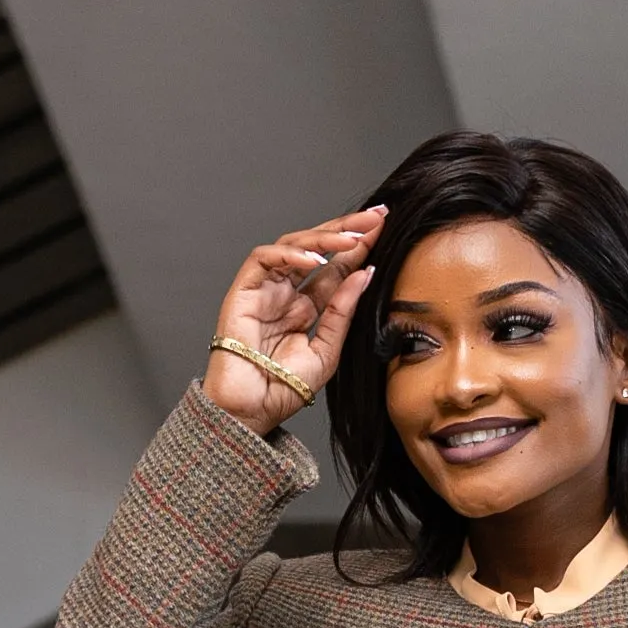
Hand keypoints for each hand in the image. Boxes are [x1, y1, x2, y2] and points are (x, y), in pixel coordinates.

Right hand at [201, 205, 385, 428]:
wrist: (251, 411)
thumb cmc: (282, 389)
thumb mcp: (327, 349)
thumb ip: (343, 311)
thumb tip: (365, 273)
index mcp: (307, 308)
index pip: (335, 268)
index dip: (358, 248)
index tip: (383, 229)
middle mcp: (286, 293)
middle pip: (317, 249)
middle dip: (346, 229)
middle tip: (375, 217)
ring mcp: (265, 290)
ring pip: (292, 245)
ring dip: (323, 237)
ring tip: (353, 238)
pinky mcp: (244, 290)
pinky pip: (264, 259)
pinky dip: (288, 253)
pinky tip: (314, 259)